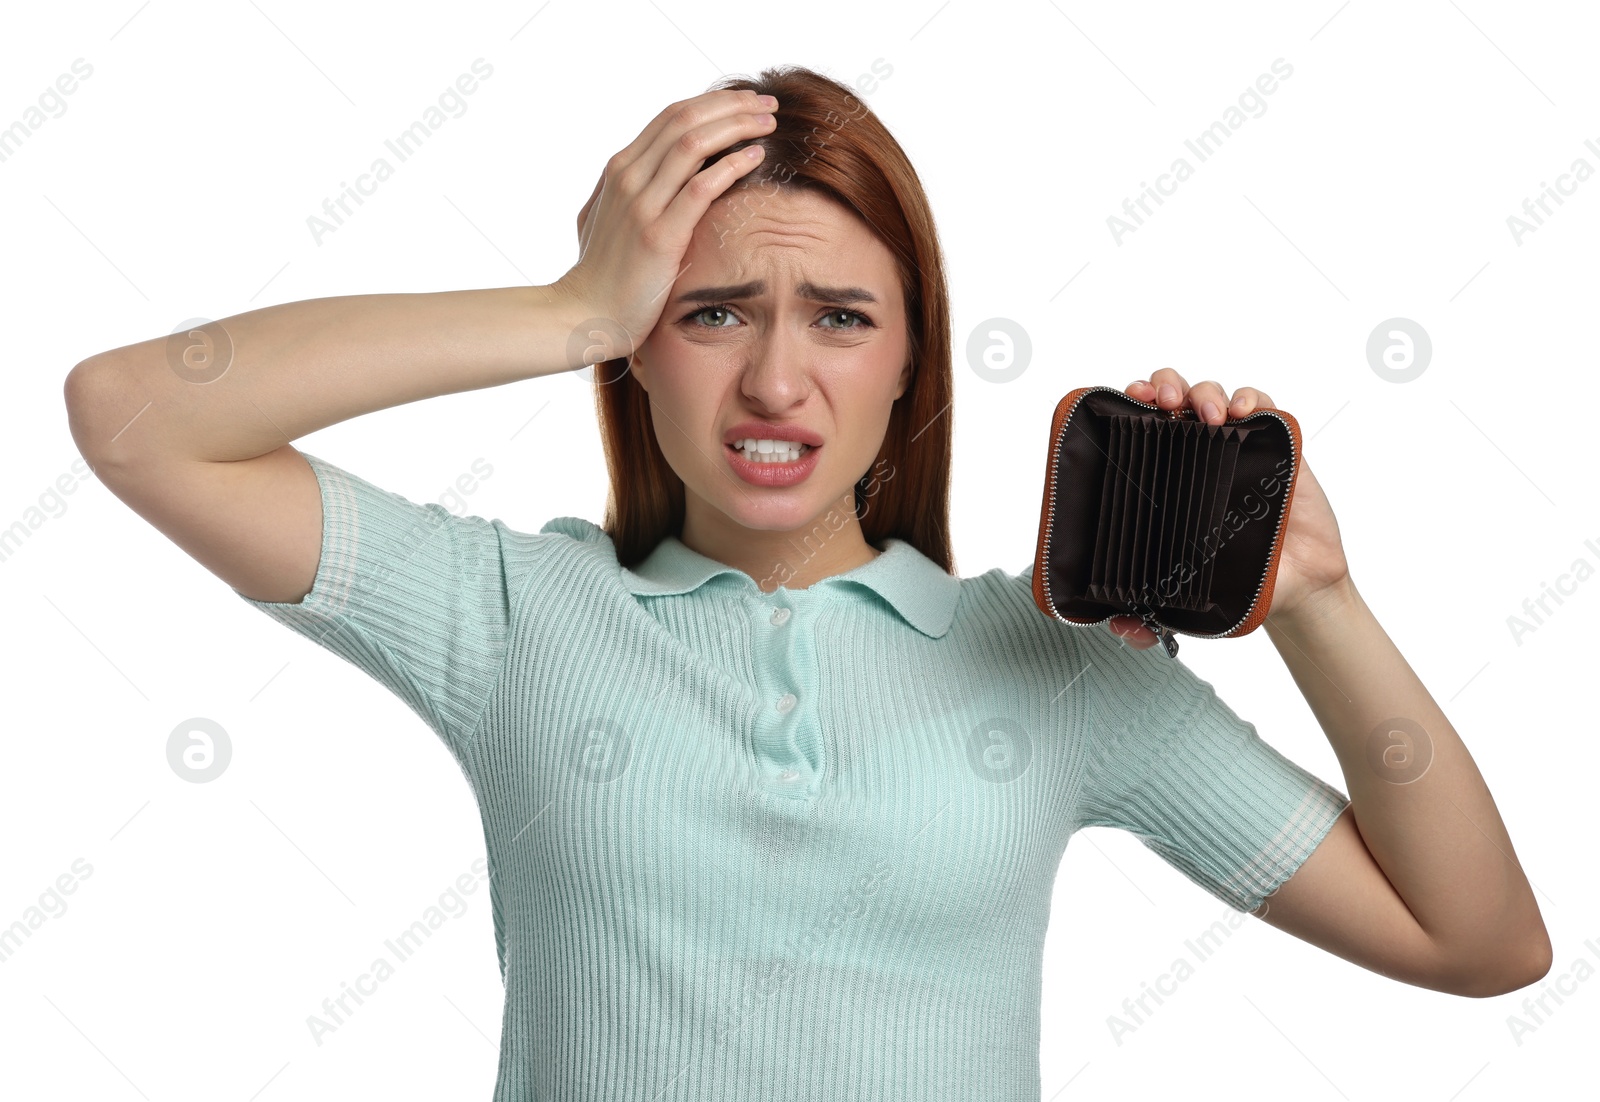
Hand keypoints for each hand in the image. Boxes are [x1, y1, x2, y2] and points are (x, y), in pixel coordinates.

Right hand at [551, 88, 778, 362]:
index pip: (671, 116)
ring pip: (694, 143)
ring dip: (737, 126)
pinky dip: (732, 165)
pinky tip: (756, 156)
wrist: (583, 313)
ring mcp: (641, 204)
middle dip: (732, 104)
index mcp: (619, 169)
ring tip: (769, 122)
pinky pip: (701, 187)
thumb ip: (625, 192)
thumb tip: (644, 172)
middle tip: (768, 102)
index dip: (713, 102)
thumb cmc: (601, 273)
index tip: (746, 101)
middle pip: (685, 118)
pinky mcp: (658, 235)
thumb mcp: (606, 218)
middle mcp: (628, 177)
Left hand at [1106, 370, 1352, 648]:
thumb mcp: (1184, 604)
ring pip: (1210, 394)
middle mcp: (1193, 455)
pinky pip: (1262, 406)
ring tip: (1203, 414)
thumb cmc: (1235, 584)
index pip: (1138, 429)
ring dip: (1202, 391)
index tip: (1123, 407)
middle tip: (1162, 404)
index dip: (1127, 409)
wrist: (1295, 591)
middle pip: (1171, 396)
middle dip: (1161, 385)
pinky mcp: (1276, 446)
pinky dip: (1250, 398)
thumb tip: (1121, 628)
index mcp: (1162, 479)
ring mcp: (1235, 446)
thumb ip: (1149, 619)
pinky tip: (1240, 411)